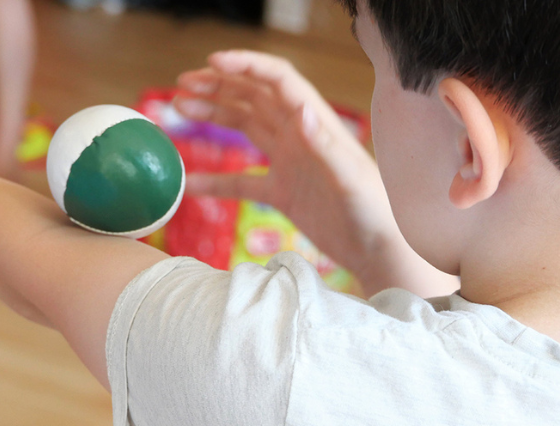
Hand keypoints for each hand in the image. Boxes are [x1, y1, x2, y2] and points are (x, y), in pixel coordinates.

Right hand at [173, 50, 401, 291]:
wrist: (380, 254)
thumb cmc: (375, 215)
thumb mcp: (351, 180)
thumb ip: (326, 146)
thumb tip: (301, 110)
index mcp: (316, 125)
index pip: (277, 80)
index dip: (245, 66)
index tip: (212, 63)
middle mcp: (300, 137)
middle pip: (253, 97)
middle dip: (219, 85)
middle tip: (184, 83)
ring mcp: (289, 163)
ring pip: (244, 128)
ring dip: (213, 115)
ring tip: (179, 108)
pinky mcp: (283, 193)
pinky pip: (241, 181)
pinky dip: (215, 181)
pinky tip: (189, 184)